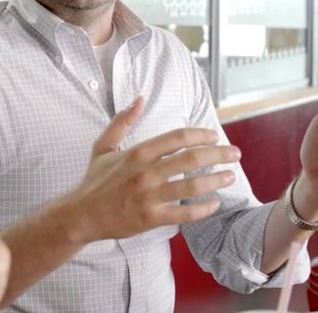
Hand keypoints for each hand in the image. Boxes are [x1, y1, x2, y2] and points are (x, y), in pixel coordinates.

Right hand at [69, 97, 241, 242]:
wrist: (82, 214)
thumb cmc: (95, 179)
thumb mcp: (103, 145)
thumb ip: (122, 121)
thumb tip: (139, 98)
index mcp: (137, 153)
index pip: (177, 138)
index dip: (199, 134)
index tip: (213, 135)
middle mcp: (146, 173)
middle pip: (191, 159)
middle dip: (218, 154)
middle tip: (235, 153)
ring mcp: (149, 196)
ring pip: (192, 186)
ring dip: (216, 180)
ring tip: (230, 176)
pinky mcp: (151, 218)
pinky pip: (184, 214)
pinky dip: (203, 209)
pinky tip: (215, 203)